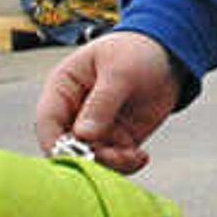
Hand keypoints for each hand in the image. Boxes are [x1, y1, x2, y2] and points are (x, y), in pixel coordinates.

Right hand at [33, 31, 184, 174]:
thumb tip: (83, 135)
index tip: (77, 155)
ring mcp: (95, 129)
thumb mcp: (120, 71)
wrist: (168, 55)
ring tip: (134, 156)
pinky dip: (126, 165)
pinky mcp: (116, 139)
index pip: (48, 122)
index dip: (56, 143)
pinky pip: (114, 162)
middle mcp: (74, 113)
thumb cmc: (136, 51)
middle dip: (88, 159)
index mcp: (63, 88)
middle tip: (115, 157)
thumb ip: (102, 103)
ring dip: (110, 165)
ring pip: (91, 160)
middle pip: (67, 147)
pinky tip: (141, 156)